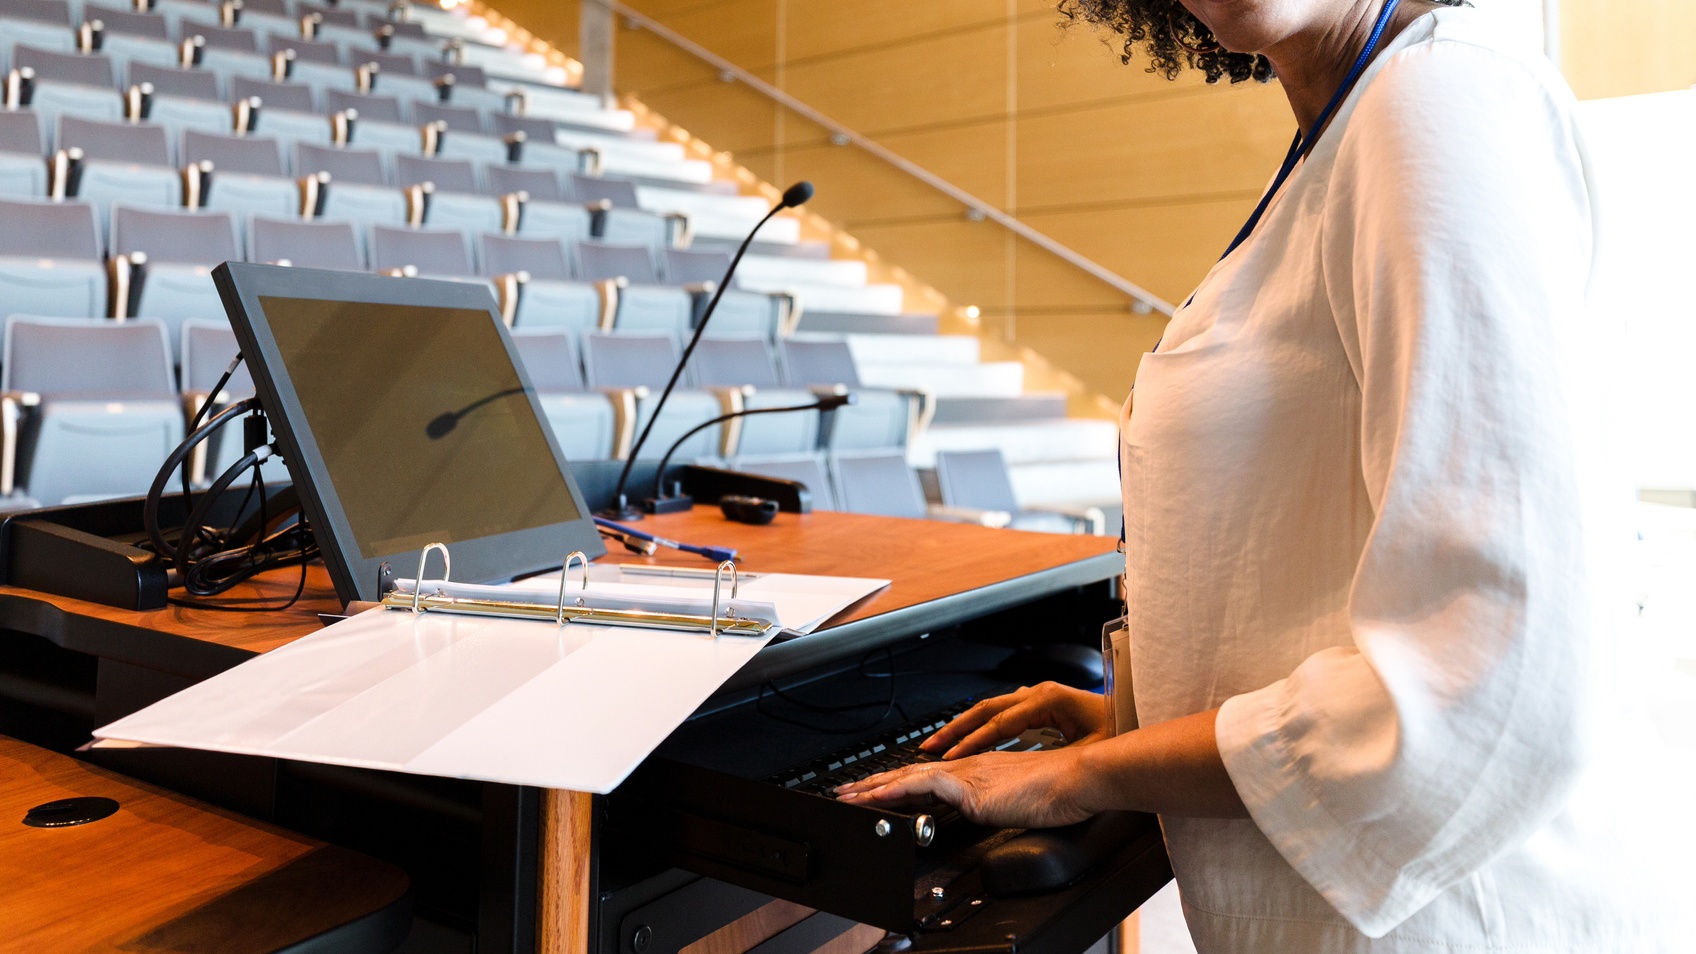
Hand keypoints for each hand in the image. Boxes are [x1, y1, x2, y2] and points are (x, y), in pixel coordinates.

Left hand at [834, 749, 1094, 827]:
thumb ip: (1000, 803)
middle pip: (910, 774)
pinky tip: (878, 798)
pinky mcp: (969, 787)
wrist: (1077, 781)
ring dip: (874, 788)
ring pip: (908, 777)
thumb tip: (990, 813)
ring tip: (848, 796)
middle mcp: (968, 768)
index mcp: (979, 770)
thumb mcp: (1021, 801)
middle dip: (875, 784)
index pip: (929, 777)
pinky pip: (922, 786)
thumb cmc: (1060, 793)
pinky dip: (896, 791)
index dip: (899, 783)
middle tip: (846, 791)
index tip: (876, 791)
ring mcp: (966, 775)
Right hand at [921, 682, 1109, 759]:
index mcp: (1048, 700)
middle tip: (930, 745)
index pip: (998, 724)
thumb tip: (1038, 767)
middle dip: (956, 729)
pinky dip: (984, 726)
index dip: (972, 742)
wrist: (1142, 715)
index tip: (950, 758)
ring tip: (944, 742)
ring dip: (967, 726)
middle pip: (987, 709)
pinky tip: (975, 737)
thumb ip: (1062, 756)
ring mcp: (1041, 697)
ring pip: (993, 708)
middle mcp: (1040, 694)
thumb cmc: (1122, 732)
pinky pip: (1004, 713)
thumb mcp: (1092, 748)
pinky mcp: (1044, 706)